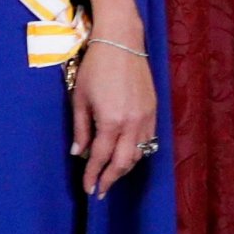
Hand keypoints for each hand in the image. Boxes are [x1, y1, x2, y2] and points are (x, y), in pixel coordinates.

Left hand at [71, 38, 157, 197]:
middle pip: (124, 162)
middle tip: (100, 191)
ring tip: (111, 175)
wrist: (121, 43)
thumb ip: (81, 129)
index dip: (93, 176)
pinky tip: (127, 155)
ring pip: (139, 153)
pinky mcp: (154, 110)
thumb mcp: (80, 99)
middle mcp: (132, 123)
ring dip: (125, 167)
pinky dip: (137, 152)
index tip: (88, 189)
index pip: (102, 158)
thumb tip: (79, 153)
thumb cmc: (95, 68)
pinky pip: (148, 140)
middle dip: (111, 179)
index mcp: (111, 121)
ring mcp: (146, 117)